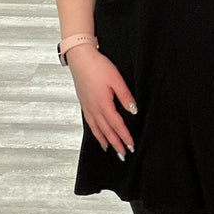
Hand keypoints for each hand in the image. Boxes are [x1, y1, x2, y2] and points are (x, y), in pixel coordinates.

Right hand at [67, 44, 136, 159]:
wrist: (80, 58)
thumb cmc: (98, 66)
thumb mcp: (116, 79)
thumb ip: (125, 96)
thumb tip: (133, 111)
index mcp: (104, 104)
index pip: (117, 125)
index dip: (124, 137)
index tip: (131, 146)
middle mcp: (94, 109)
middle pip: (107, 131)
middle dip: (116, 144)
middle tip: (123, 154)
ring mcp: (88, 107)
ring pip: (97, 129)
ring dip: (105, 140)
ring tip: (111, 150)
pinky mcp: (84, 103)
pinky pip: (90, 123)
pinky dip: (95, 132)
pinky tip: (98, 134)